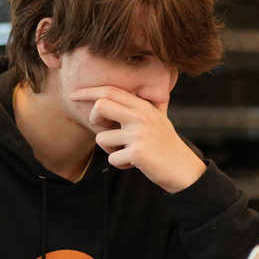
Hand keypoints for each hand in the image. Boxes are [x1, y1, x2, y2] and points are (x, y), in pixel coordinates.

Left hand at [70, 86, 205, 192]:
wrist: (184, 170)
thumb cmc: (168, 145)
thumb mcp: (162, 119)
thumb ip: (155, 103)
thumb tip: (155, 89)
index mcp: (144, 107)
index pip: (110, 91)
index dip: (88, 91)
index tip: (74, 95)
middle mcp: (141, 116)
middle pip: (101, 106)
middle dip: (94, 119)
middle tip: (105, 130)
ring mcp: (139, 134)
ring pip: (102, 138)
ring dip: (109, 150)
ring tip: (127, 152)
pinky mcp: (137, 153)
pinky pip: (112, 159)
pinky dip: (120, 164)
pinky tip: (135, 164)